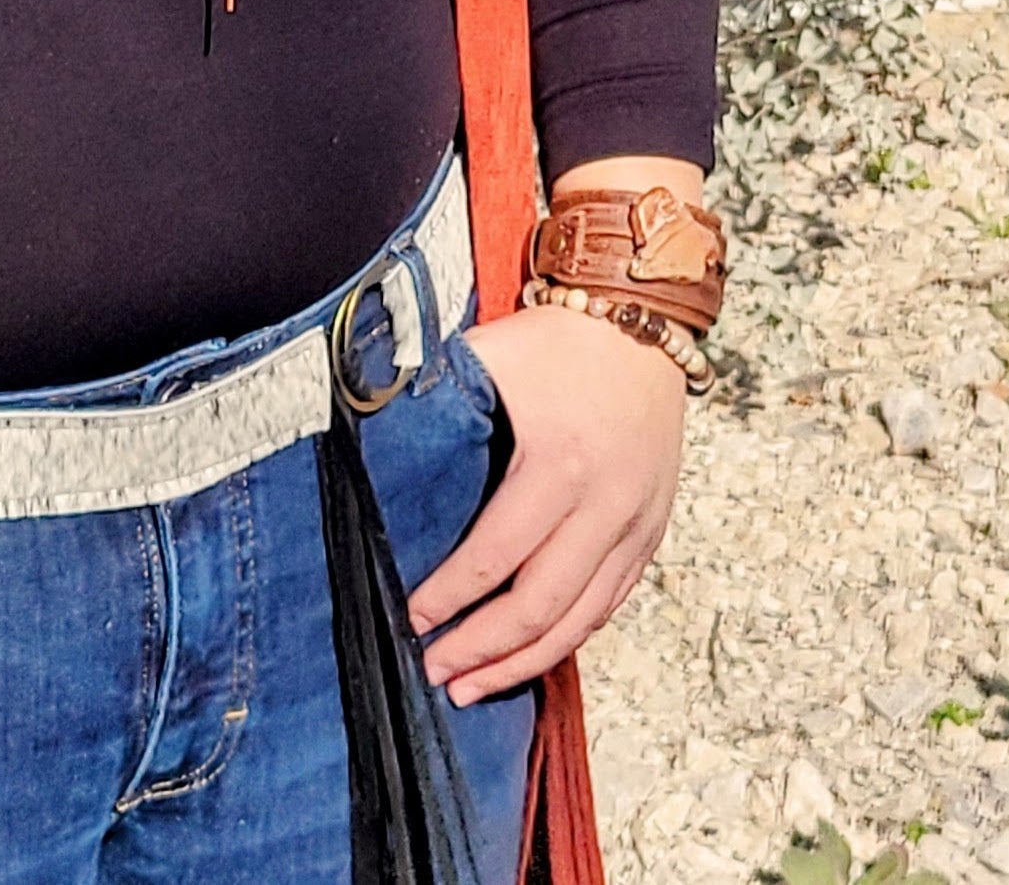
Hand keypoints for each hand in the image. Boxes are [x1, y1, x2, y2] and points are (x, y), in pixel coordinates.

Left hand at [406, 300, 688, 705]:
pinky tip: (531, 656)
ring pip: (579, 619)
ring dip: (523, 662)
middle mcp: (604, 503)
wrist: (641, 321)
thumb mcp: (489, 354)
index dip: (449, 598)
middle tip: (434, 672)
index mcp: (559, 462)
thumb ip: (428, 388)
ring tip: (474, 687)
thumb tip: (356, 419)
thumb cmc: (557, 340)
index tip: (410, 620)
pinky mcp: (651, 530)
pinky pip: (610, 604)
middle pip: (539, 606)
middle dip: (481, 650)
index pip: (496, 556)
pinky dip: (569, 637)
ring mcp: (635, 522)